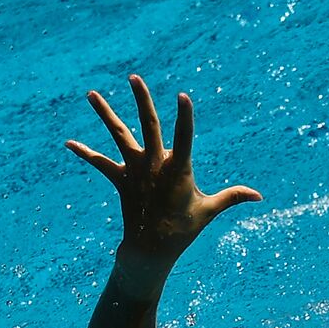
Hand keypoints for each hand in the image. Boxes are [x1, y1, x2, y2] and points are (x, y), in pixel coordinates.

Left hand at [66, 75, 261, 264]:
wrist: (150, 250)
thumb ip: (232, 196)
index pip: (183, 137)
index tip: (182, 97)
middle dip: (141, 100)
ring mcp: (134, 171)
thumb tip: (259, 197)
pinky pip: (100, 163)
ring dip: (105, 114)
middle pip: (147, 125)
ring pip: (118, 136)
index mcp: (177, 169)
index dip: (184, 118)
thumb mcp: (209, 210)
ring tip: (91, 94)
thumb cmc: (183, 229)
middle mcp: (153, 165)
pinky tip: (69, 143)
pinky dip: (85, 153)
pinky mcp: (120, 181)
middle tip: (134, 78)